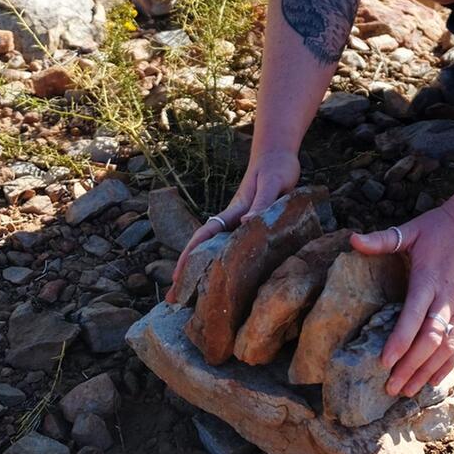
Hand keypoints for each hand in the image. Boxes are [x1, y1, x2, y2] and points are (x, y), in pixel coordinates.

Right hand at [165, 149, 300, 303]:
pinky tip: (233, 278)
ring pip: (221, 250)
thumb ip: (261, 203)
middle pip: (206, 247)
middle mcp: (235, 219)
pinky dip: (231, 263)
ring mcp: (243, 222)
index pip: (205, 235)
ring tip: (199, 299)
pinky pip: (239, 247)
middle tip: (174, 299)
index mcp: (235, 212)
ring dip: (209, 270)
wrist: (279, 154)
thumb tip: (244, 223)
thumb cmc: (276, 168)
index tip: (177, 276)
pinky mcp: (255, 224)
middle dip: (190, 270)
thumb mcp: (272, 184)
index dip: (189, 255)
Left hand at [350, 190, 453, 397]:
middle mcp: (448, 298)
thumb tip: (353, 239)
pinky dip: (450, 364)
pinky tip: (435, 380)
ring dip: (428, 372)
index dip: (400, 341)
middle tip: (390, 387)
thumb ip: (383, 239)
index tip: (384, 362)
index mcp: (429, 279)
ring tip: (409, 391)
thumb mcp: (412, 229)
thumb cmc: (442, 226)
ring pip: (448, 347)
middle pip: (431, 340)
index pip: (414, 317)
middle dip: (411, 367)